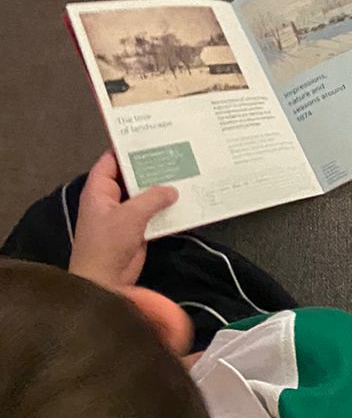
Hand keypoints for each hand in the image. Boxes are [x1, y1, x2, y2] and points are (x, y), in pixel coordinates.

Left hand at [67, 153, 177, 291]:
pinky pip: (153, 214)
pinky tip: (185, 200)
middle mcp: (111, 199)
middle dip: (151, 167)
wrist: (105, 281)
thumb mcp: (131, 215)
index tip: (150, 136)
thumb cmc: (108, 243)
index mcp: (99, 190)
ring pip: (145, 195)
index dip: (127, 148)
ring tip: (185, 172)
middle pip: (132, 176)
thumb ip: (153, 198)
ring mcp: (124, 216)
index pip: (111, 160)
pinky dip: (166, 209)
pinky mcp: (137, 231)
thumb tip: (173, 189)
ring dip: (162, 189)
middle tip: (175, 151)